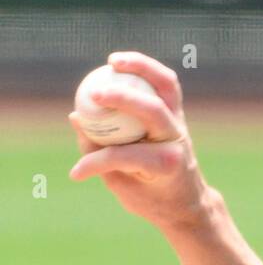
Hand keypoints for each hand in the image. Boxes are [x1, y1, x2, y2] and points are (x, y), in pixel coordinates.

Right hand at [68, 52, 207, 232]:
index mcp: (166, 165)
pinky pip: (164, 83)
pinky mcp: (177, 112)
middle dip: (123, 100)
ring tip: (112, 61)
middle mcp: (176, 140)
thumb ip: (99, 155)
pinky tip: (119, 63)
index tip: (77, 172)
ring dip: (141, 67)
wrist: (185, 203)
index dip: (97, 163)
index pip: (127, 156)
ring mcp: (179, 123)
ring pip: (166, 86)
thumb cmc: (151, 198)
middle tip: (94, 95)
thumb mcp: (124, 188)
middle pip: (152, 111)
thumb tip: (76, 116)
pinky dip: (146, 69)